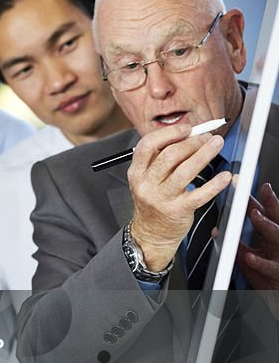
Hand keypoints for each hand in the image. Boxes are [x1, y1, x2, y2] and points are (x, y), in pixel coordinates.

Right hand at [128, 124, 230, 270]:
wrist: (151, 233)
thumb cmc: (153, 202)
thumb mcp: (147, 179)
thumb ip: (160, 158)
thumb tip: (187, 136)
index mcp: (136, 172)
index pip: (147, 145)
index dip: (169, 133)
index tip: (187, 129)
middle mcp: (146, 184)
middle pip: (169, 155)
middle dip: (192, 142)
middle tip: (207, 138)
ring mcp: (161, 198)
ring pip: (185, 171)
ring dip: (204, 154)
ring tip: (216, 145)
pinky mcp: (177, 210)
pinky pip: (199, 194)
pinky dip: (215, 184)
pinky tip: (225, 176)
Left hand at [237, 182, 278, 317]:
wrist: (278, 301)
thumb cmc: (268, 280)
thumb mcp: (252, 260)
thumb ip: (236, 245)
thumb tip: (217, 231)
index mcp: (273, 240)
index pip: (268, 215)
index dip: (261, 199)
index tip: (255, 184)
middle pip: (278, 220)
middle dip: (270, 204)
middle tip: (261, 190)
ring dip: (267, 225)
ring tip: (255, 215)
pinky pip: (271, 267)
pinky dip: (260, 261)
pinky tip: (250, 256)